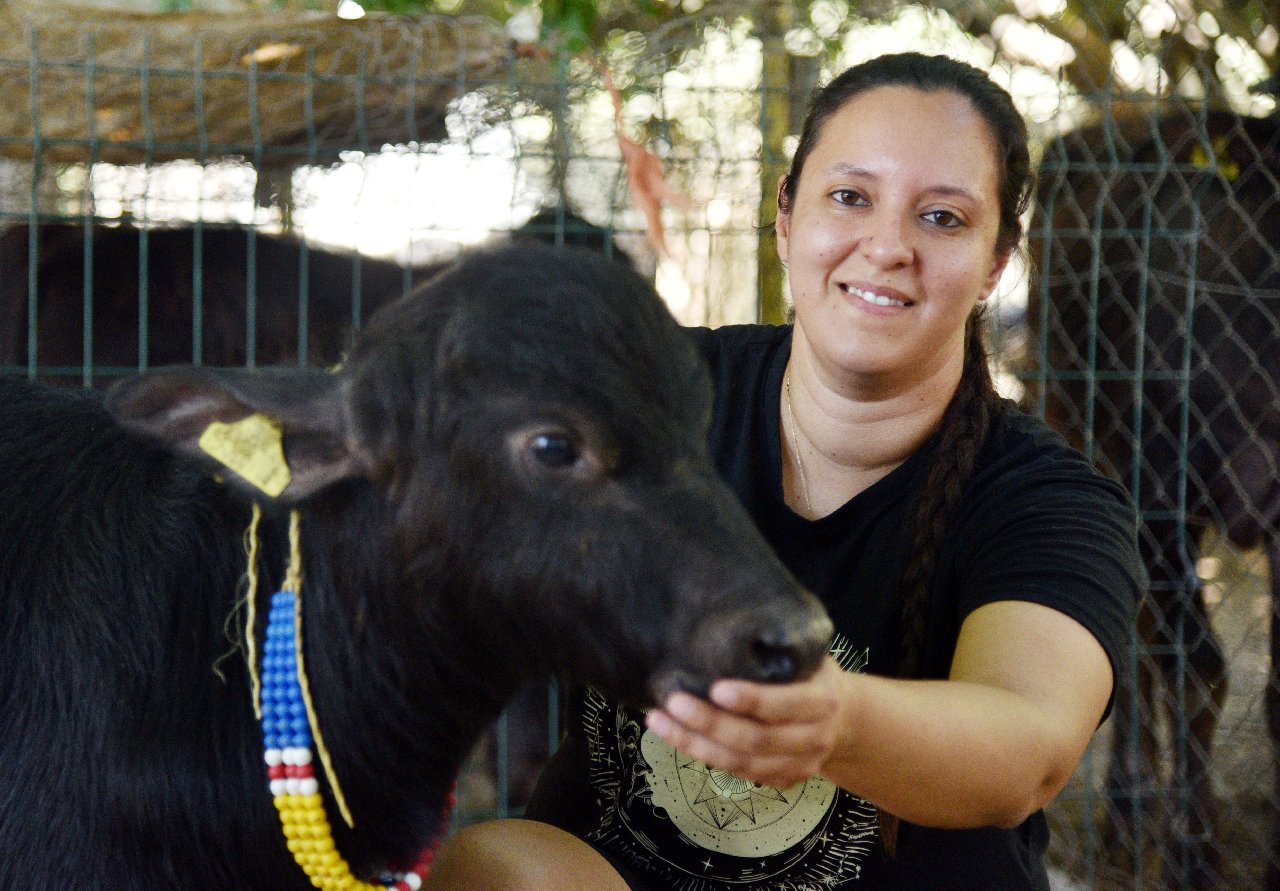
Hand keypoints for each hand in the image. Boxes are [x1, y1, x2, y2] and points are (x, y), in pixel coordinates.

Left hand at [644, 656, 846, 788]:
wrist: (846, 720)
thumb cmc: (813, 676)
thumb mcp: (809, 657)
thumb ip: (779, 652)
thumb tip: (725, 626)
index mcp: (822, 701)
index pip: (785, 704)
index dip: (751, 699)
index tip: (715, 687)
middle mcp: (813, 738)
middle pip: (756, 739)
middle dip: (710, 723)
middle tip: (673, 701)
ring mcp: (799, 765)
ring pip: (741, 762)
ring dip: (695, 744)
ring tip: (660, 721)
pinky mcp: (781, 780)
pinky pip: (737, 772)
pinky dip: (703, 754)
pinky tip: (676, 735)